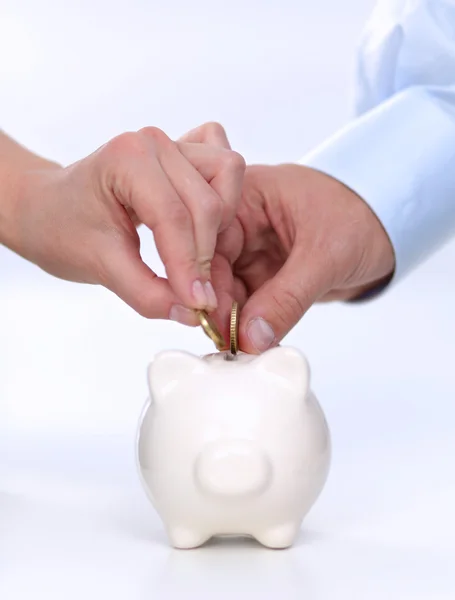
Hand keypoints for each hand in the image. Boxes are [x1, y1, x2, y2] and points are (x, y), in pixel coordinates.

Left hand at [1, 124, 244, 317]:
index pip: (175, 218)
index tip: (199, 306)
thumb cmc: (61, 229)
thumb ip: (147, 293)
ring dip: (219, 226)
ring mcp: (173, 143)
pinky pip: (224, 169)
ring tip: (195, 258)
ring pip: (226, 180)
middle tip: (196, 295)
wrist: (46, 208)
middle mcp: (154, 142)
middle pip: (208, 203)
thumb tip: (194, 314)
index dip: (190, 267)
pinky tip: (202, 225)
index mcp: (127, 159)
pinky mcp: (185, 152)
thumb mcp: (100, 267)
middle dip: (206, 255)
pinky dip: (224, 197)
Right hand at [208, 163, 395, 352]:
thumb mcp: (325, 256)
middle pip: (210, 267)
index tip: (210, 317)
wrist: (388, 224)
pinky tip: (252, 342)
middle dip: (217, 306)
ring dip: (232, 320)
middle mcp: (241, 221)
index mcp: (246, 196)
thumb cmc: (361, 215)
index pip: (209, 239)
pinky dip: (248, 323)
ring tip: (240, 347)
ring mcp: (251, 249)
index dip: (204, 279)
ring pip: (225, 290)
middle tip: (227, 341)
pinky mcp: (263, 273)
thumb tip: (251, 337)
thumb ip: (287, 298)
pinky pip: (245, 302)